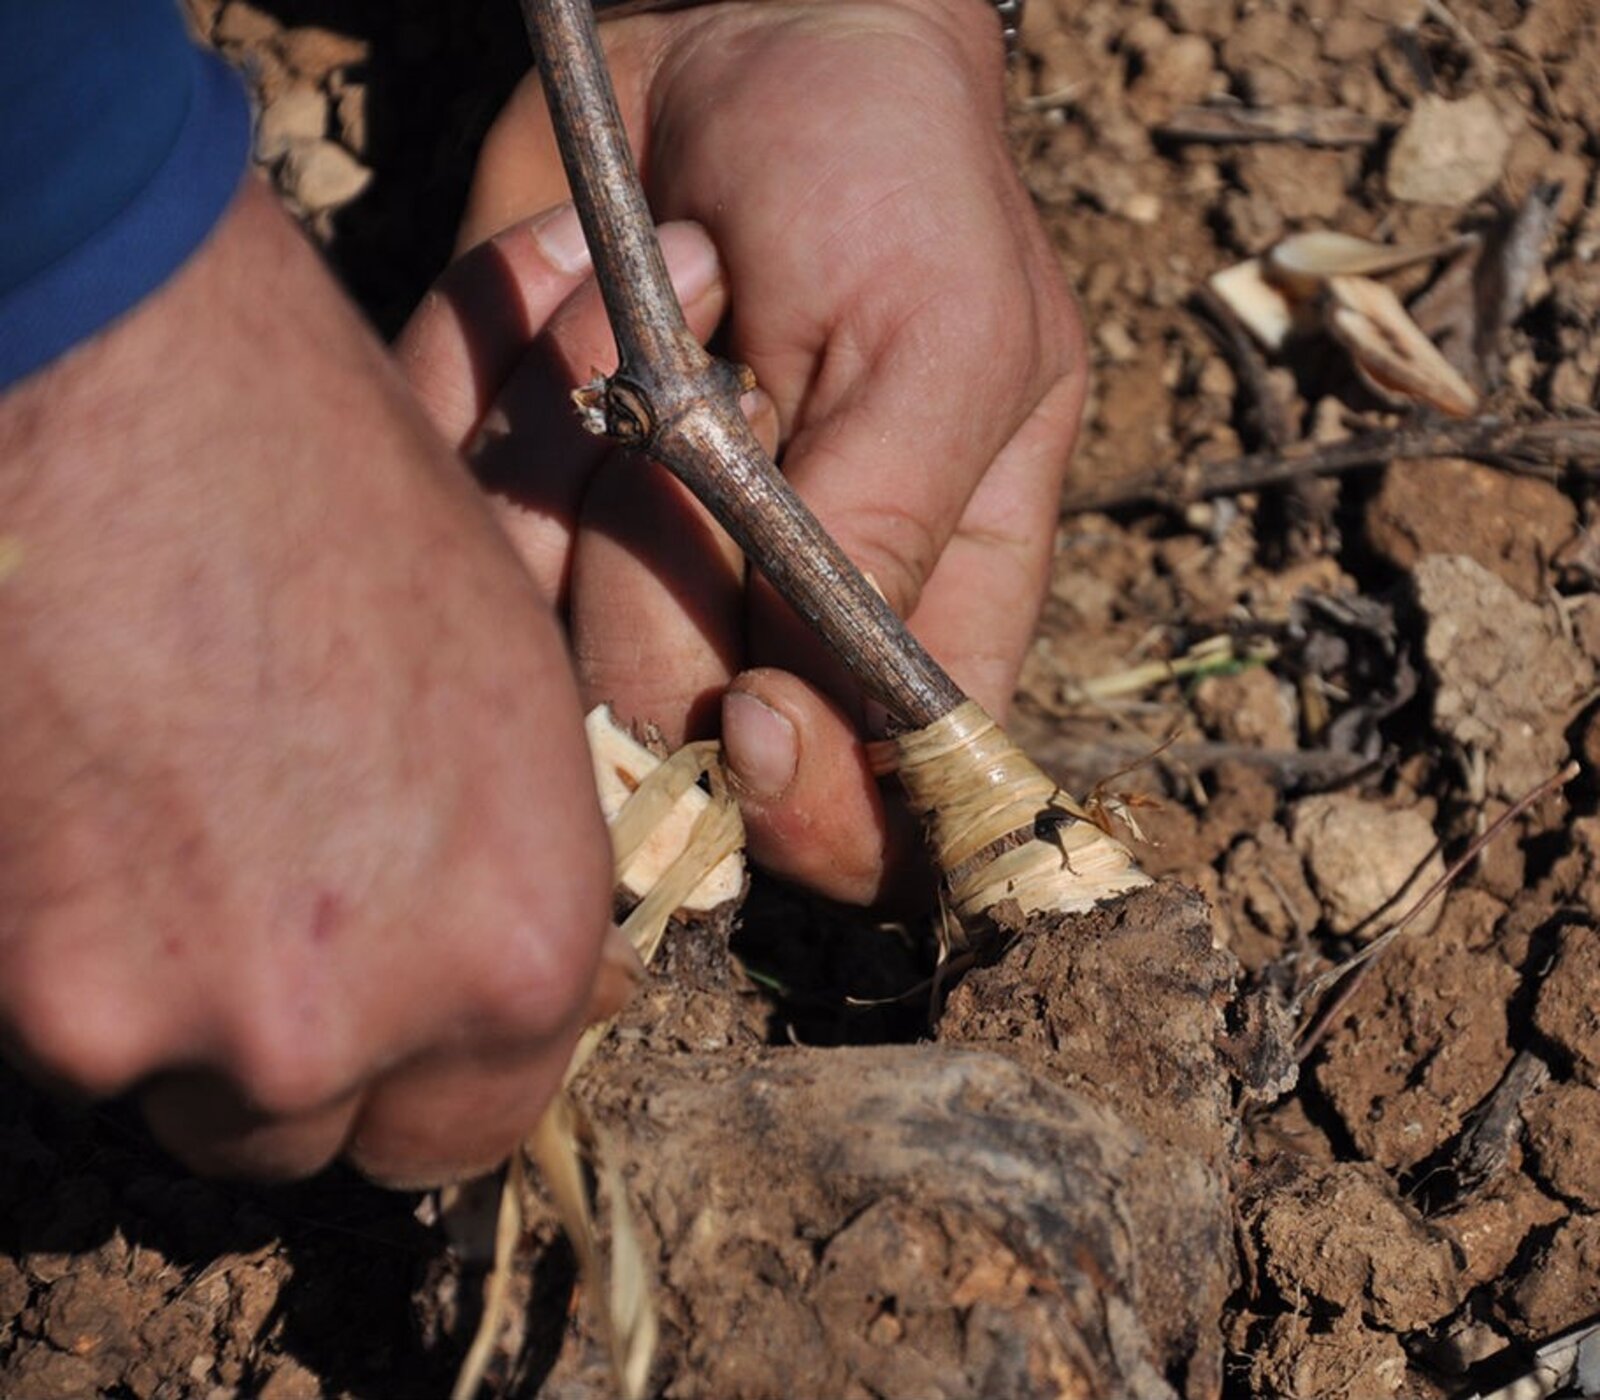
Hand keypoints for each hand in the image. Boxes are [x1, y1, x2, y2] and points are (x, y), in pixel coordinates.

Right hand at [0, 179, 648, 1184]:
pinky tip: (74, 800)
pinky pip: (56, 1022)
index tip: (408, 1014)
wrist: (111, 367)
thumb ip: (500, 868)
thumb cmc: (332, 487)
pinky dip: (62, 945)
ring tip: (160, 820)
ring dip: (171, 1000)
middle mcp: (352, 1022)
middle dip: (309, 1054)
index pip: (489, 1115)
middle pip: (322, 1136)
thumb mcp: (501, 687)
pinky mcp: (10, 991)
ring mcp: (159, 1023)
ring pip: (172, 1085)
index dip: (443, 1069)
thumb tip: (520, 966)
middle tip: (270, 923)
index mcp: (517, 942)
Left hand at [441, 0, 1085, 904]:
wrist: (742, 20)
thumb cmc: (885, 169)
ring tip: (651, 287)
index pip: (875, 815)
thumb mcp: (939, 345)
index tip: (749, 711)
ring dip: (572, 444)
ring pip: (530, 640)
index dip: (807, 811)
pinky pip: (442, 507)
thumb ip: (881, 550)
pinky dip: (481, 369)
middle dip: (658, 571)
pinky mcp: (511, 493)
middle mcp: (765, 618)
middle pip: (670, 744)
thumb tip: (784, 742)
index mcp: (920, 610)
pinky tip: (559, 275)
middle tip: (714, 382)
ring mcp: (624, 562)